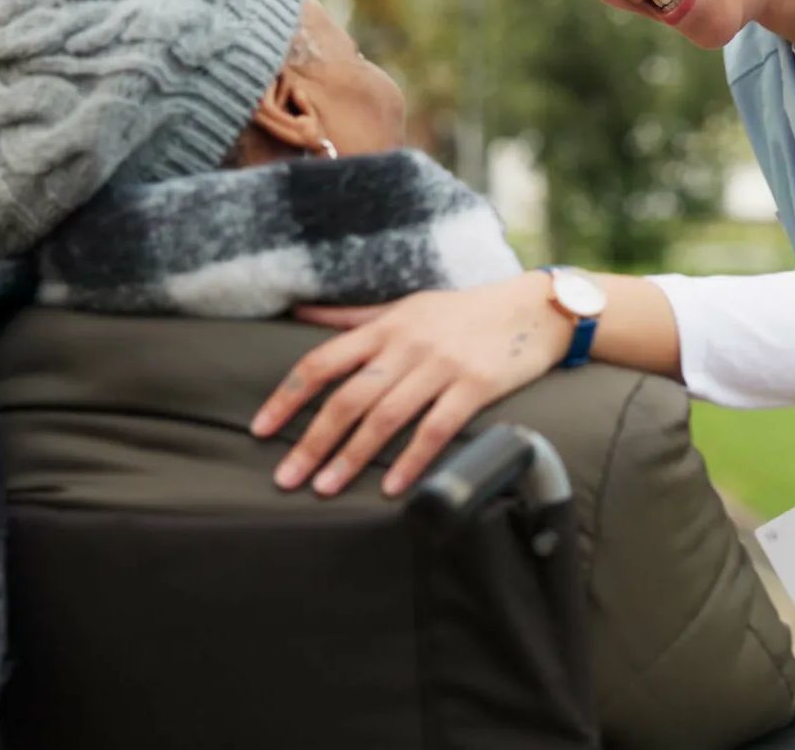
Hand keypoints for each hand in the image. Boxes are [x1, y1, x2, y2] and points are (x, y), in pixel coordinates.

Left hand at [249, 271, 571, 497]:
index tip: (261, 429)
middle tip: (285, 478)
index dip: (288, 396)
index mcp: (386, 326)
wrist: (534, 309)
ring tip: (324, 488)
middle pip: (348, 397)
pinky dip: (411, 460)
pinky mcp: (476, 386)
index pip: (323, 361)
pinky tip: (391, 487)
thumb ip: (352, 317)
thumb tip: (299, 314)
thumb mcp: (406, 306)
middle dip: (312, 440)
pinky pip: (436, 429)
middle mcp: (408, 345)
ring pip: (385, 416)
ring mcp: (442, 366)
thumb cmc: (464, 311)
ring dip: (351, 456)